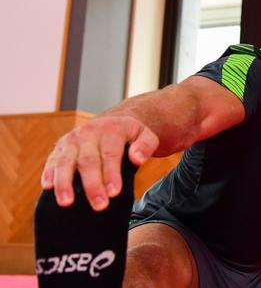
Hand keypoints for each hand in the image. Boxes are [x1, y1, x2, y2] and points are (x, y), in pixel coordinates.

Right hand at [40, 115, 158, 210]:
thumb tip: (137, 158)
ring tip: (66, 202)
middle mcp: (88, 134)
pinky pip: (51, 161)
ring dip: (64, 183)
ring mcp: (71, 141)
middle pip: (88, 161)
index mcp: (110, 131)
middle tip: (99, 205)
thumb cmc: (130, 135)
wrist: (113, 122)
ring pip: (65, 162)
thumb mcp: (146, 135)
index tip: (114, 193)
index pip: (110, 154)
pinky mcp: (59, 148)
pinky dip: (48, 174)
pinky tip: (48, 188)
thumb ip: (145, 145)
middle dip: (93, 185)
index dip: (111, 174)